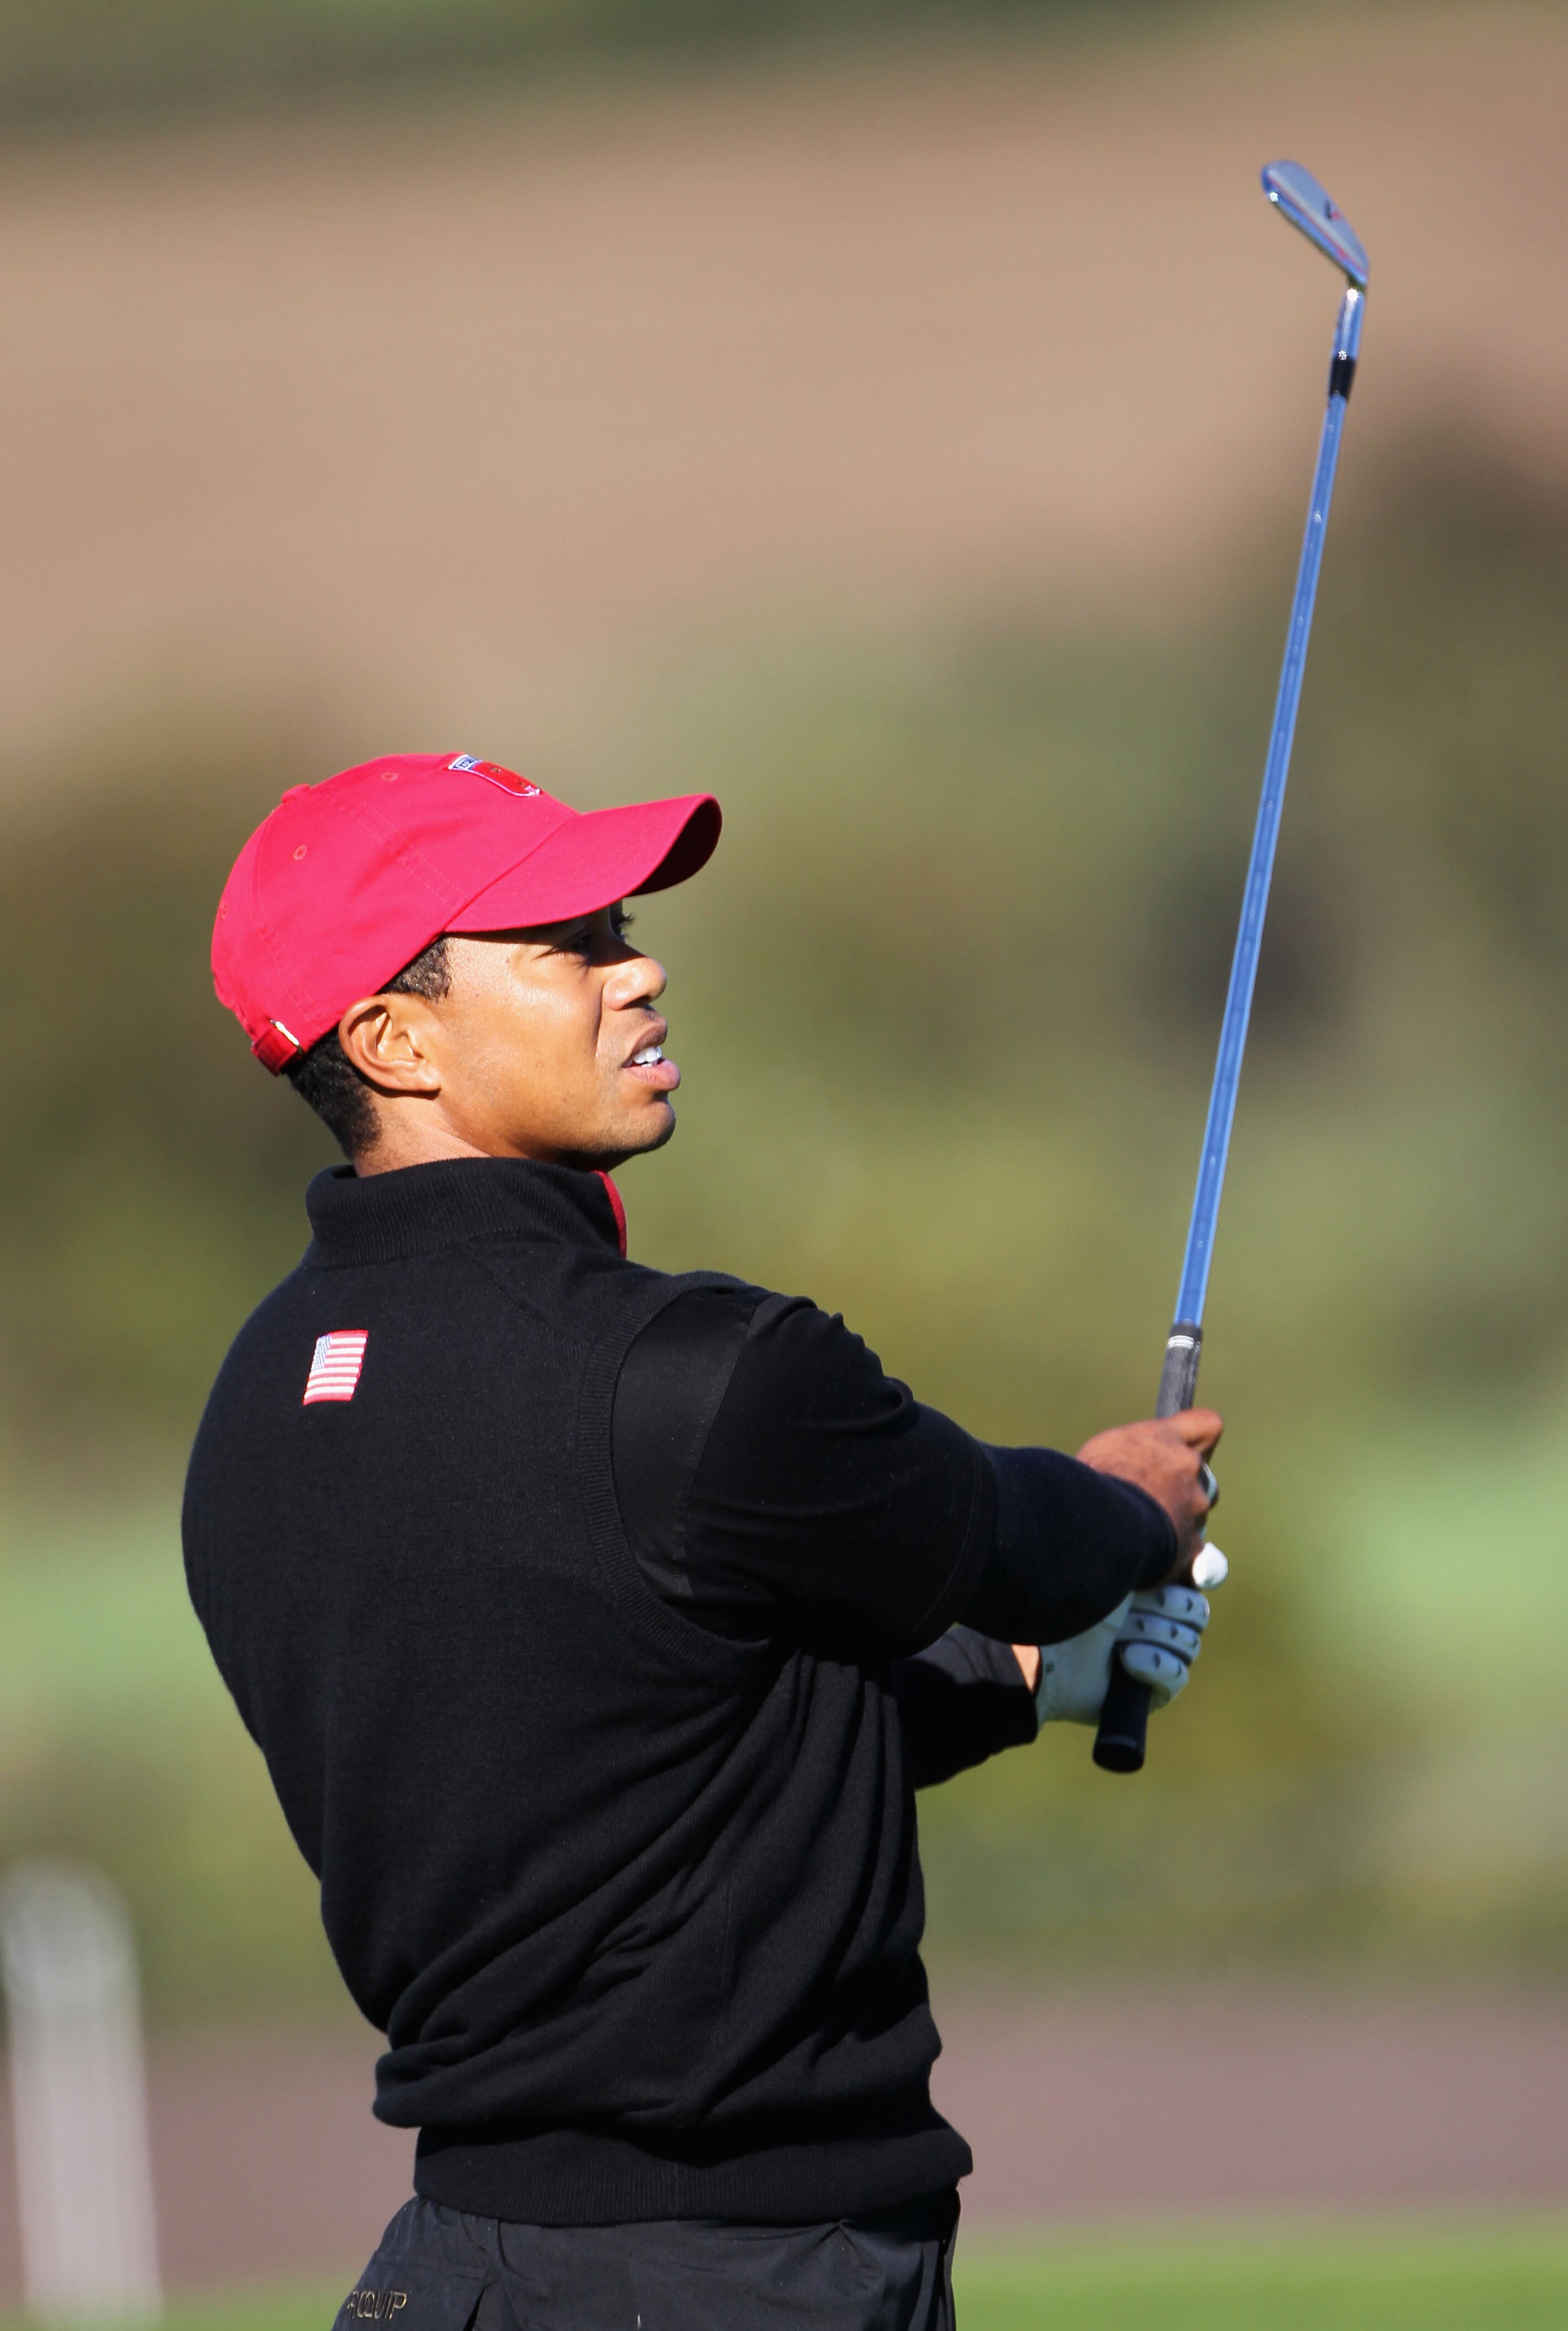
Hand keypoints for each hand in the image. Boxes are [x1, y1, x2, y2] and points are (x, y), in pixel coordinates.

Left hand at [1030, 1574, 1220, 1725]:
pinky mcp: (1152, 1689)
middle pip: (1198, 1611)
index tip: (1198, 1571)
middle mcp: (1157, 1616)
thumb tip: (1203, 1559)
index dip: (1207, 1570)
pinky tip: (1128, 1658)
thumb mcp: (1121, 1562)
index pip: (1205, 1572)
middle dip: (1167, 1606)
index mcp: (1152, 1579)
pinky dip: (1156, 1665)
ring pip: (1189, 1643)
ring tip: (1116, 1636)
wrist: (1045, 1647)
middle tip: (1129, 1607)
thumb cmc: (1077, 1596)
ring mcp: (1156, 1653)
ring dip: (1152, 1634)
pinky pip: (1178, 1676)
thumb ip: (1161, 1551)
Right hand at [1075, 1407, 1222, 1578]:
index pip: (1206, 1425)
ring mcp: (1194, 1510)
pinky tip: (1153, 1568)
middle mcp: (1189, 1470)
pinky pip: (1193, 1557)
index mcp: (1166, 1439)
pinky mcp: (1192, 1548)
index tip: (1185, 1450)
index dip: (1199, 1439)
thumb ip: (1133, 1455)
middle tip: (1151, 1504)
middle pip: (1202, 1478)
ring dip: (1177, 1525)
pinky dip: (1177, 1564)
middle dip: (1184, 1491)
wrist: (1096, 1523)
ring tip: (1143, 1537)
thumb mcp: (1105, 1451)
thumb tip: (1132, 1469)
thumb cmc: (1089, 1481)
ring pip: (1196, 1517)